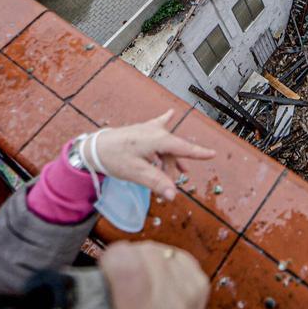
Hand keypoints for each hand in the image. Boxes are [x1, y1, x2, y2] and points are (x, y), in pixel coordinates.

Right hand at [41, 242, 207, 308]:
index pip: (129, 266)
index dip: (109, 261)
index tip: (102, 273)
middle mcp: (174, 306)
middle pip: (141, 252)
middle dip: (122, 262)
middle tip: (114, 285)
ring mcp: (190, 293)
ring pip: (156, 249)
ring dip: (140, 260)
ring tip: (133, 285)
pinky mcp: (199, 283)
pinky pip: (173, 252)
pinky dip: (159, 261)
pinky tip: (151, 279)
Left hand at [95, 111, 215, 200]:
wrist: (94, 147)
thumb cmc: (114, 157)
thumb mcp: (137, 173)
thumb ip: (157, 182)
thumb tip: (173, 195)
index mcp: (157, 139)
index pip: (183, 148)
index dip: (198, 153)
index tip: (212, 154)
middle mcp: (156, 131)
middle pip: (173, 152)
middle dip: (173, 168)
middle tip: (168, 184)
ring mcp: (148, 129)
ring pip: (166, 146)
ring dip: (167, 160)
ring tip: (167, 173)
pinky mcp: (142, 130)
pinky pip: (158, 126)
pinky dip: (165, 123)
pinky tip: (170, 113)